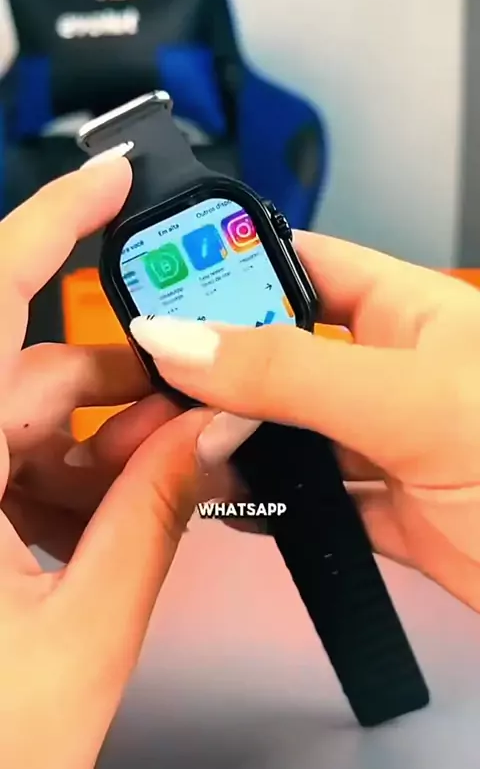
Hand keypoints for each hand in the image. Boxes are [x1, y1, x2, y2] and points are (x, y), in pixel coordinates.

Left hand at [0, 159, 214, 768]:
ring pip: (29, 421)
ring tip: (151, 498)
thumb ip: (156, 520)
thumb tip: (213, 432)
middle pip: (37, 375)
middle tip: (194, 423)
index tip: (108, 183)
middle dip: (127, 392)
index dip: (49, 226)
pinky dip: (69, 480)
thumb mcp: (82, 637)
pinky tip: (101, 526)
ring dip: (104, 449)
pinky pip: (12, 462)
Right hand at [130, 231, 479, 612]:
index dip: (235, 262)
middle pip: (284, 348)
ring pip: (291, 427)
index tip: (165, 279)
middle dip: (222, 360)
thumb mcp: (408, 401)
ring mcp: (391, 442)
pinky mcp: (391, 510)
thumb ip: (289, 371)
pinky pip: (312, 498)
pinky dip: (270, 502)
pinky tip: (229, 499)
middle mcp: (394, 370)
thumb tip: (181, 338)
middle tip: (157, 377)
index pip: (305, 262)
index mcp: (409, 311)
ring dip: (238, 436)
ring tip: (176, 441)